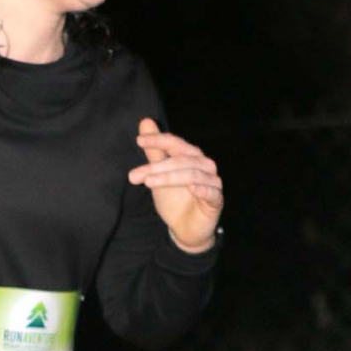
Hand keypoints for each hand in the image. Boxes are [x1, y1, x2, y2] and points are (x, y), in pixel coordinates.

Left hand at [130, 116, 223, 249]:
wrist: (185, 228)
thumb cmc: (175, 198)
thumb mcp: (159, 174)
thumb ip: (154, 151)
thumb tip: (145, 121)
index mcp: (191, 156)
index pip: (175, 143)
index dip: (158, 140)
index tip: (139, 141)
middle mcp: (204, 165)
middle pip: (181, 160)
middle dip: (156, 166)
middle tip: (134, 175)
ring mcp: (212, 182)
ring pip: (191, 175)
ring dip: (169, 178)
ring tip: (148, 182)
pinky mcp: (216, 200)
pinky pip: (211, 192)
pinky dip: (202, 189)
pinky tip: (190, 188)